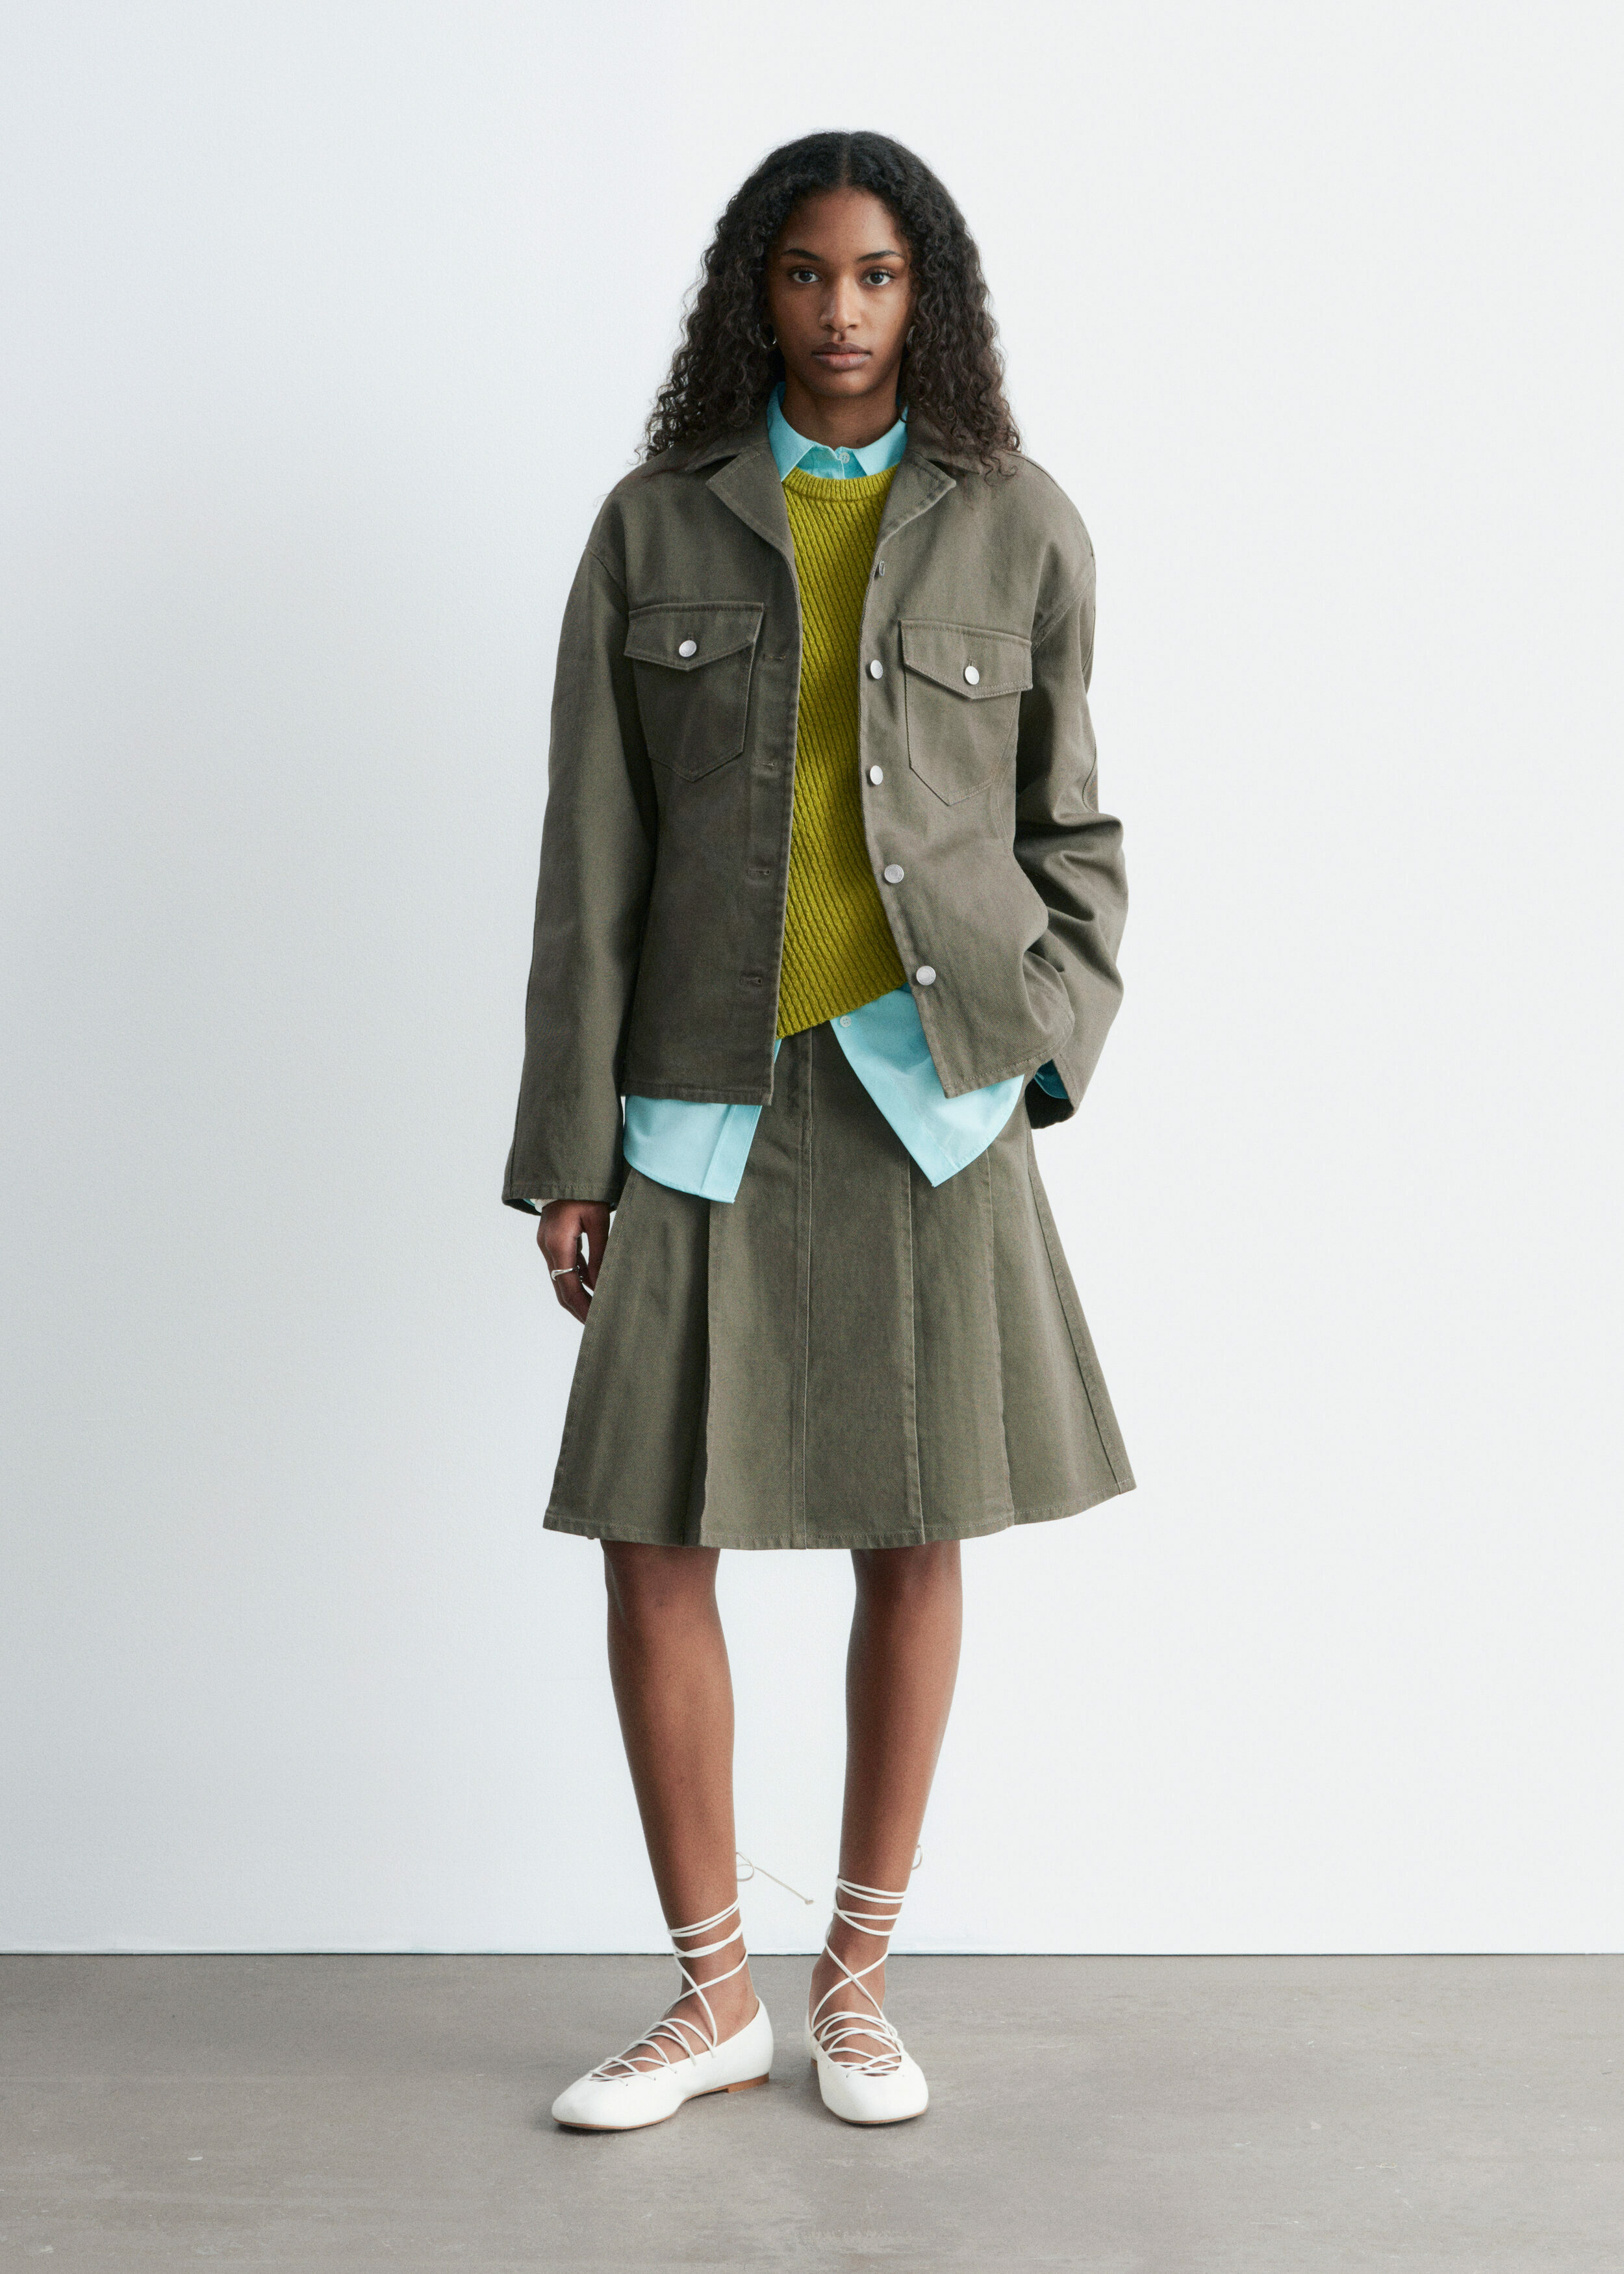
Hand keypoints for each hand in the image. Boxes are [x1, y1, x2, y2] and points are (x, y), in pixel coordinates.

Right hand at [538, 1199, 610, 1325]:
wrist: (566, 1174)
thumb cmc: (586, 1194)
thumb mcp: (598, 1222)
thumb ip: (600, 1254)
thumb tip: (601, 1286)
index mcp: (557, 1244)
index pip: (568, 1285)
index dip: (581, 1306)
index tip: (595, 1322)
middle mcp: (547, 1248)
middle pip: (560, 1288)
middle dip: (577, 1308)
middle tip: (594, 1326)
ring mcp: (546, 1245)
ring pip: (560, 1280)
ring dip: (575, 1296)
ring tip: (594, 1312)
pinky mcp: (551, 1242)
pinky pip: (562, 1267)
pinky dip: (575, 1280)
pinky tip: (590, 1289)